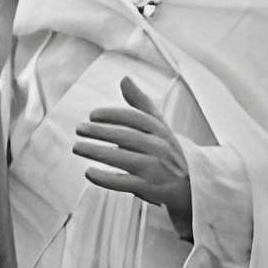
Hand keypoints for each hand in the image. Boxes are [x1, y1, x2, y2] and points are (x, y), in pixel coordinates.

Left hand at [75, 81, 192, 222]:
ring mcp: (156, 169)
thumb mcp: (158, 126)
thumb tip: (124, 78)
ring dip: (97, 152)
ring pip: (124, 158)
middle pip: (127, 137)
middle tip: (78, 129)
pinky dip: (105, 178)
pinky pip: (125, 183)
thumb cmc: (167, 151)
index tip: (92, 115)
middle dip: (100, 131)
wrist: (190, 185)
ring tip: (77, 147)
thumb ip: (140, 103)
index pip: (135, 118)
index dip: (112, 115)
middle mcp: (160, 148)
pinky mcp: (151, 189)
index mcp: (161, 131)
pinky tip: (89, 172)